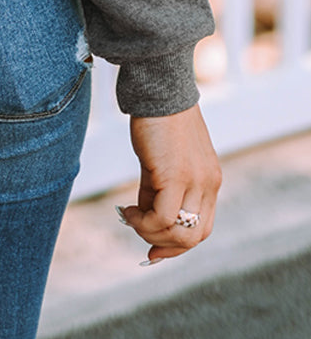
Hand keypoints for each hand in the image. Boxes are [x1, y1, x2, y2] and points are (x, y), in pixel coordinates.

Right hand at [117, 104, 221, 263]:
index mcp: (210, 181)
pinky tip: (127, 210)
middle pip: (194, 238)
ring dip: (150, 234)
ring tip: (130, 217)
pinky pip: (162, 218)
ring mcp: (196, 182)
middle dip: (163, 245)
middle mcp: (209, 185)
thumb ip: (159, 188)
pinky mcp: (176, 176)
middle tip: (138, 233)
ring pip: (179, 233)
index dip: (177, 244)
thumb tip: (144, 215)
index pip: (202, 229)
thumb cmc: (158, 120)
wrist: (158, 90)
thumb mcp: (163, 161)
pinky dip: (142, 222)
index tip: (153, 248)